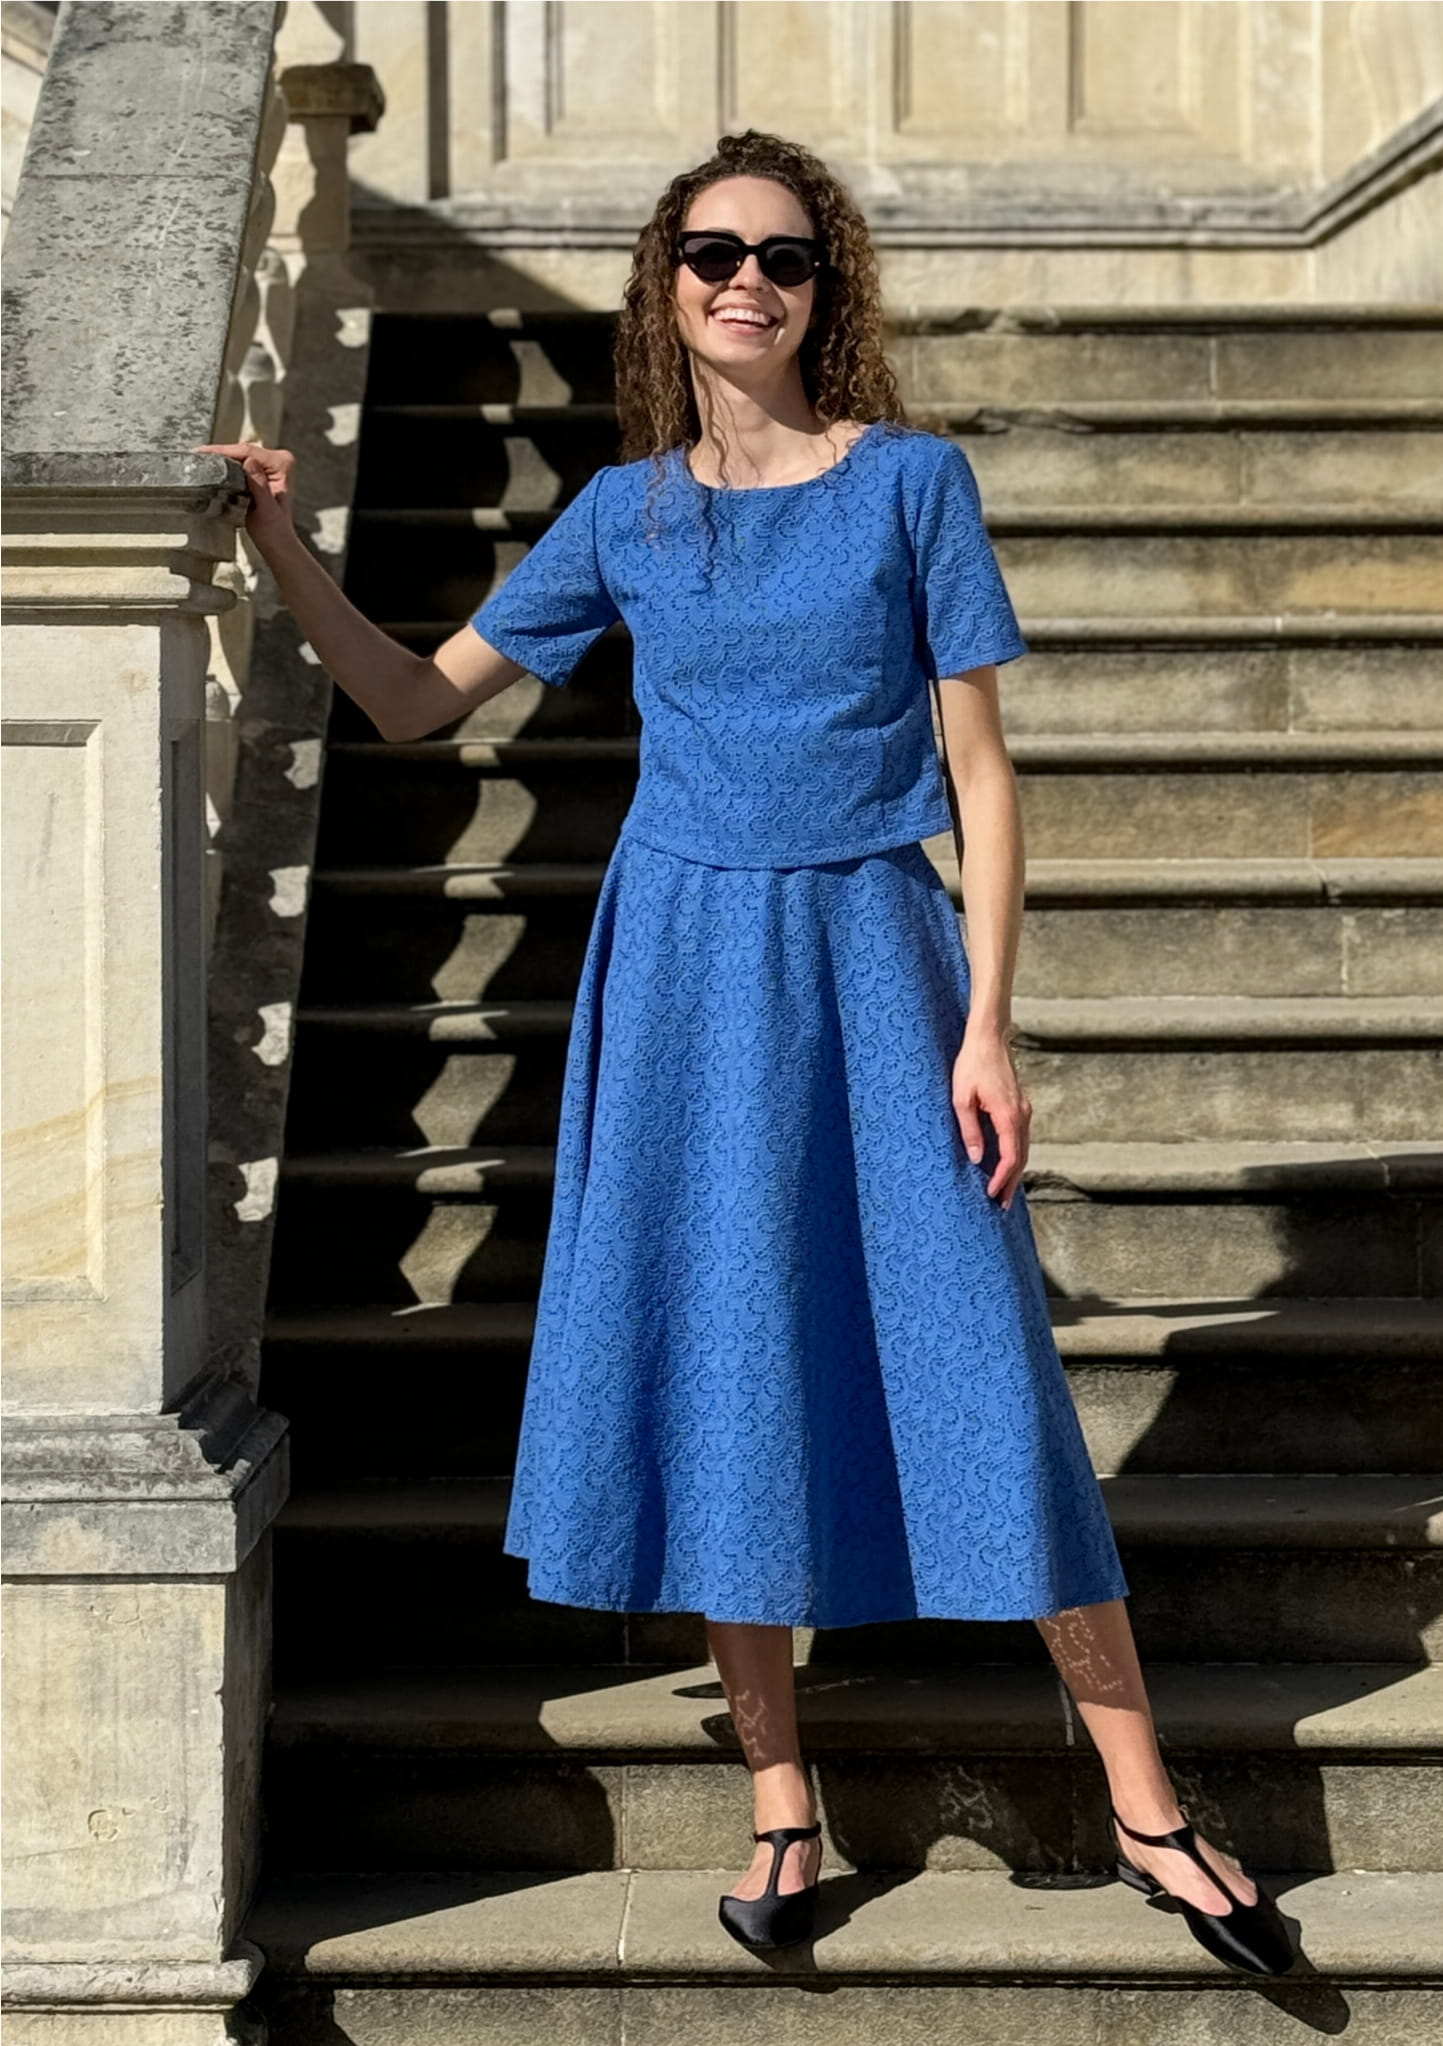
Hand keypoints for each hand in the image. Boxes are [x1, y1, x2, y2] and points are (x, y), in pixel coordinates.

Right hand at [192, 439, 295, 552]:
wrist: (276, 541)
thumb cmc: (273, 530)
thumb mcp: (265, 510)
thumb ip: (259, 486)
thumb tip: (249, 462)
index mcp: (282, 465)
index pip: (249, 452)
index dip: (224, 451)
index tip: (204, 451)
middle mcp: (279, 460)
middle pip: (243, 450)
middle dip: (220, 452)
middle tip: (197, 454)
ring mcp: (271, 464)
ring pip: (240, 455)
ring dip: (221, 457)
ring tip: (201, 458)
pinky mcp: (263, 471)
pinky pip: (241, 462)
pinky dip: (226, 464)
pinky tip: (213, 465)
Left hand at [951, 1026, 1030, 1209]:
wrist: (988, 1037)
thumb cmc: (971, 1064)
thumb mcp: (961, 1098)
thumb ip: (969, 1130)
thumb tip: (975, 1158)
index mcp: (1008, 1115)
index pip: (1010, 1157)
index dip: (1002, 1179)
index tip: (991, 1195)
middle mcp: (1021, 1115)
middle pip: (1021, 1158)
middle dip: (1012, 1183)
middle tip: (1001, 1206)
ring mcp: (1023, 1110)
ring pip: (1023, 1148)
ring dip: (1015, 1171)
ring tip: (1004, 1191)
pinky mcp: (1020, 1105)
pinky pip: (1021, 1137)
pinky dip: (1015, 1155)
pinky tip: (1006, 1164)